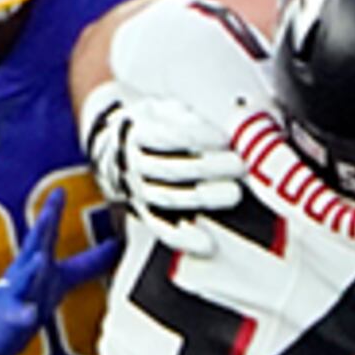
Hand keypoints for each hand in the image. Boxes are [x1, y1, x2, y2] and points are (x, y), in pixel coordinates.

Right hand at [0, 196, 122, 354]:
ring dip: (32, 269)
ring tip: (40, 259)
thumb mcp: (63, 277)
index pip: (47, 233)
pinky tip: (30, 313)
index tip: (60, 190)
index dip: (54, 211)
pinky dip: (24, 314)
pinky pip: (19, 315)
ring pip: (25, 279)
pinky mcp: (11, 316)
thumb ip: (89, 262)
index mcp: (37, 260)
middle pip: (35, 246)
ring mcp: (16, 293)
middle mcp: (25, 272)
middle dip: (42, 228)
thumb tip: (116, 245)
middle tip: (49, 210)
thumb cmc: (29, 298)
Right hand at [80, 87, 244, 251]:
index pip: (166, 136)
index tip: (226, 138)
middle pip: (170, 169)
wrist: (114, 151)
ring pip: (167, 198)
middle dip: (208, 168)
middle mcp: (133, 165)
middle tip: (240, 165)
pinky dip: (184, 238)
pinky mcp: (143, 213)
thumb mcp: (160, 110)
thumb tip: (216, 119)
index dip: (196, 136)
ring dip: (203, 198)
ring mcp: (137, 192)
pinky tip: (207, 245)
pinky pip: (162, 229)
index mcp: (136, 134)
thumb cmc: (152, 127)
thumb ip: (183, 114)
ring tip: (235, 194)